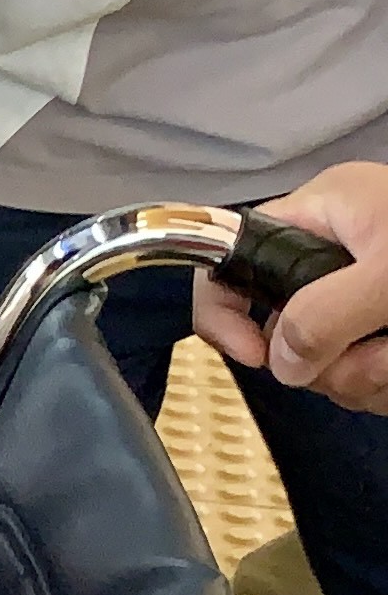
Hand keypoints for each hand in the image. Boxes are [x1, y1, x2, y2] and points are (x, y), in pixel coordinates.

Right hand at [194, 163, 387, 412]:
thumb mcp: (387, 276)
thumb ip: (326, 315)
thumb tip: (282, 365)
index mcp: (321, 213)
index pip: (229, 259)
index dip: (223, 313)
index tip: (256, 356)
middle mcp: (334, 249)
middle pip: (280, 325)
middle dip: (320, 362)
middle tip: (369, 363)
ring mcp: (361, 289)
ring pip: (325, 357)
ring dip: (359, 378)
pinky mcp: (384, 320)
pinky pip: (361, 366)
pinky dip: (380, 381)